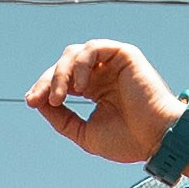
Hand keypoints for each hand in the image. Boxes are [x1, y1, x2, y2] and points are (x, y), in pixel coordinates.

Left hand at [28, 40, 183, 164]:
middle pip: (63, 65)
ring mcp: (112, 63)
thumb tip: (37, 102)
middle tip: (39, 99)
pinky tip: (80, 85)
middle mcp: (102, 74)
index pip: (62, 81)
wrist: (156, 140)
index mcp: (95, 89)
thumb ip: (61, 118)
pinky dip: (80, 63)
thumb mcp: (84, 132)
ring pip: (73, 54)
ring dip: (61, 74)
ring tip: (60, 96)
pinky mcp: (124, 54)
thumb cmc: (128, 140)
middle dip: (47, 81)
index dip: (43, 89)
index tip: (31, 102)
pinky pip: (93, 47)